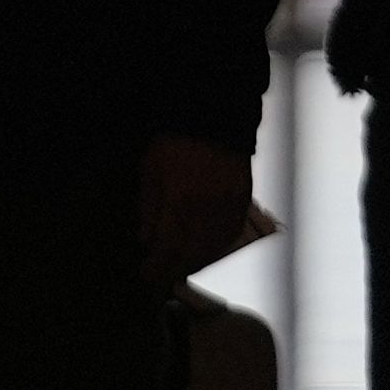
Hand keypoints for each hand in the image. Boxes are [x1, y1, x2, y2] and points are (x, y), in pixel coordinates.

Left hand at [136, 135, 254, 283]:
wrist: (213, 114)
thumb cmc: (176, 139)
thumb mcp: (150, 170)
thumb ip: (149, 208)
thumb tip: (146, 239)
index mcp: (180, 200)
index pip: (167, 247)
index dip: (156, 267)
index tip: (147, 274)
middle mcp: (207, 208)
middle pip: (192, 255)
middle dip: (175, 269)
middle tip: (162, 275)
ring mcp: (228, 204)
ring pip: (215, 247)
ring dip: (197, 261)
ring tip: (182, 264)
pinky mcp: (243, 198)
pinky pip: (232, 232)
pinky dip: (218, 246)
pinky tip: (207, 248)